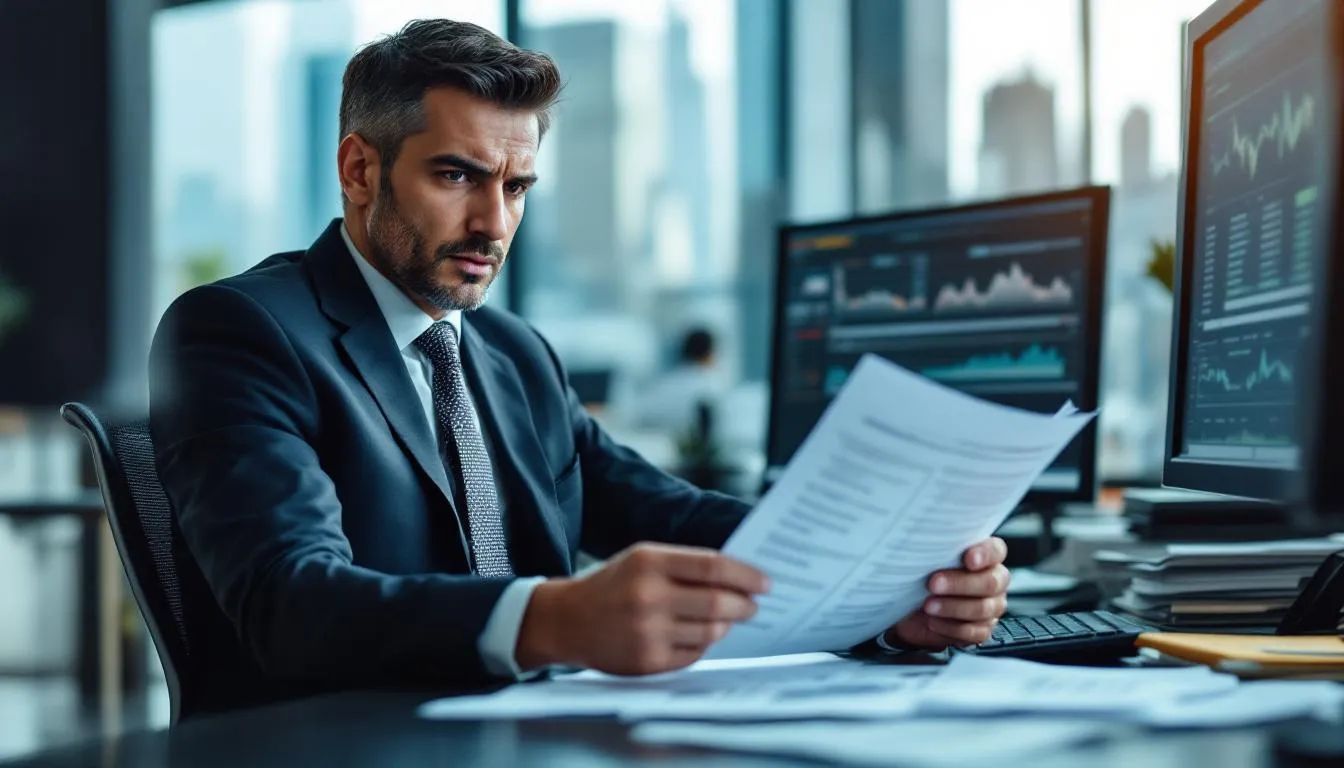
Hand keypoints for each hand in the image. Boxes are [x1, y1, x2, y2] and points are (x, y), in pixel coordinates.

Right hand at [516, 542, 769, 674]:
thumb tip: (738, 577)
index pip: (713, 566)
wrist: (566, 621)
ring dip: (727, 625)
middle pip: (719, 602)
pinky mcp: (648, 662)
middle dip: (746, 605)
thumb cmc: (612, 586)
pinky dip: (705, 644)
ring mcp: (648, 632)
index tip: (765, 582)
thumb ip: (684, 565)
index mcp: (649, 562)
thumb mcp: (641, 560)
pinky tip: (701, 634)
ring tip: (728, 618)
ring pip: (712, 631)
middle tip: (754, 605)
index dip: (746, 575)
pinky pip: (695, 654)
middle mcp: (649, 597)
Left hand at [887, 537, 1009, 649]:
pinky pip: (974, 632)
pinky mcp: (982, 630)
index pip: (996, 551)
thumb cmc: (922, 577)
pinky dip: (952, 628)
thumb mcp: (926, 559)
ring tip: (929, 605)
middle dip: (959, 583)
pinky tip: (934, 622)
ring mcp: (991, 607)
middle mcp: (994, 581)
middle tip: (933, 583)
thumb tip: (927, 542)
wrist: (911, 609)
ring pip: (983, 609)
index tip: (968, 559)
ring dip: (952, 607)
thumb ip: (937, 550)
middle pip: (990, 582)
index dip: (985, 554)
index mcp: (986, 557)